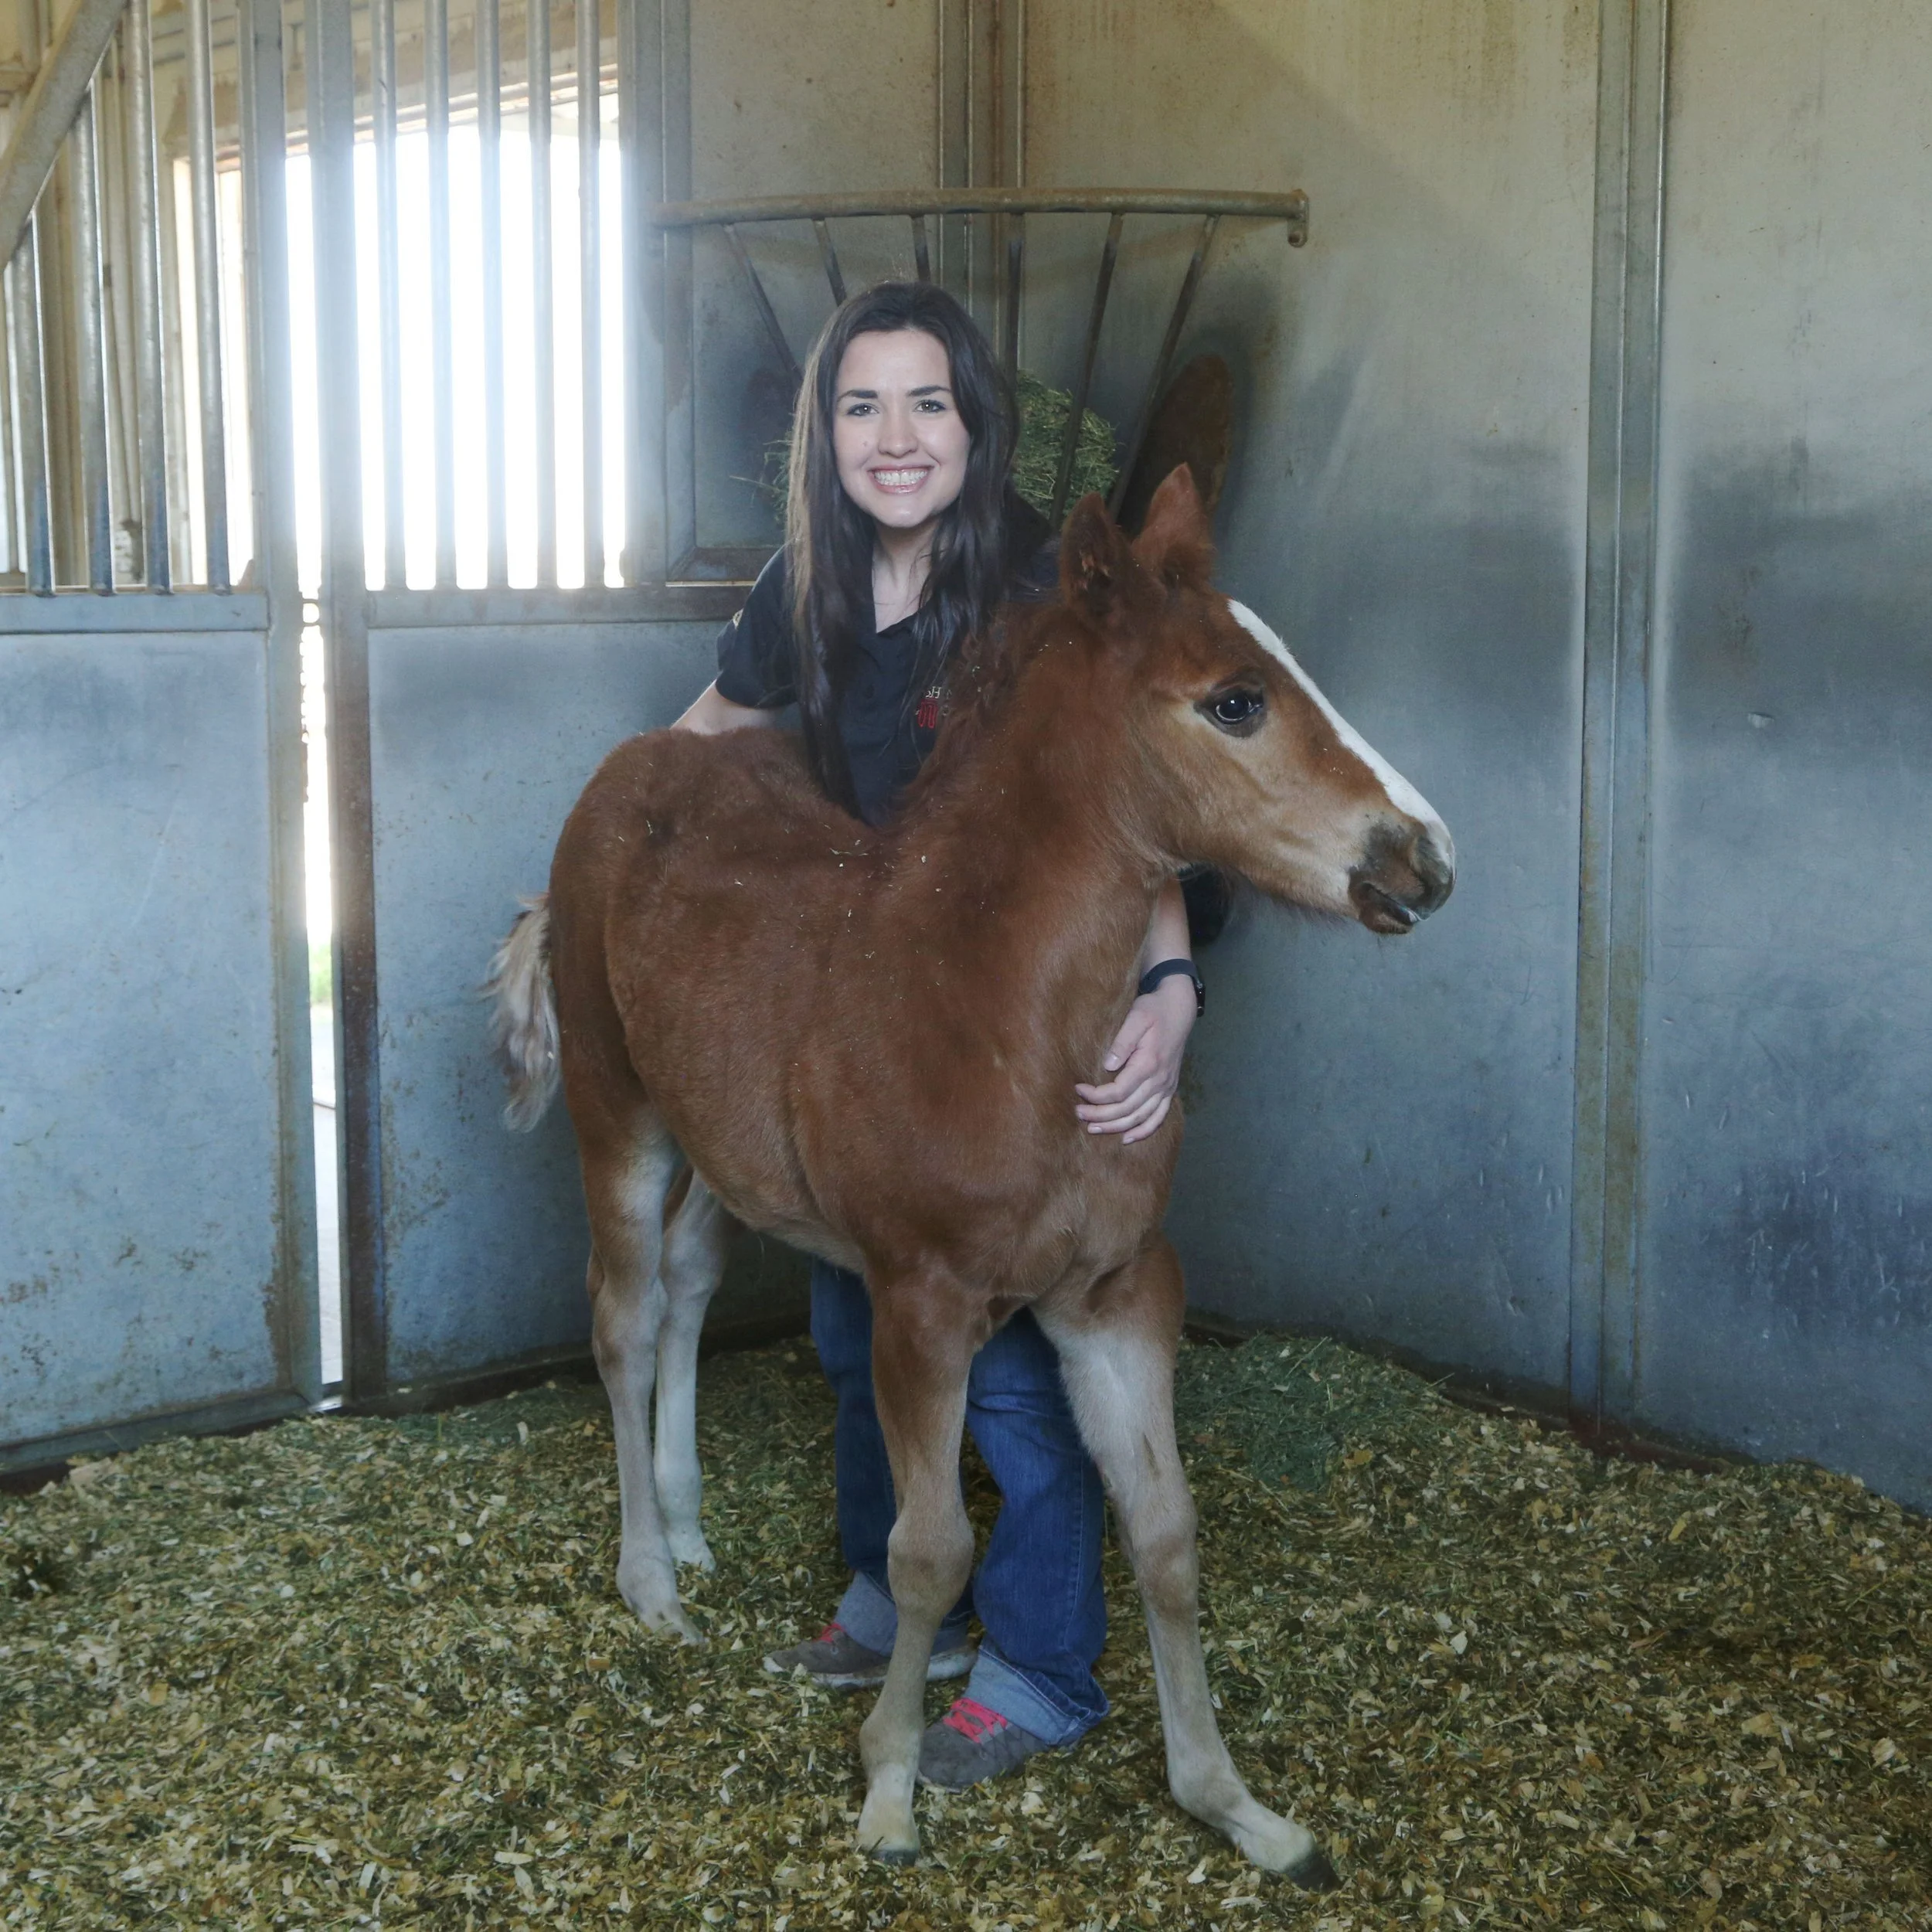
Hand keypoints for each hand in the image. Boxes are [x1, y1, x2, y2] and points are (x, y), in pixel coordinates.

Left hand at [1074, 975, 1196, 1144]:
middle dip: (1100, 1115)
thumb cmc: (1154, 1010)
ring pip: (1141, 1118)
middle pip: (1127, 1109)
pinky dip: (1144, 1131)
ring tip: (1093, 1128)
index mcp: (1149, 1064)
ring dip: (1116, 1127)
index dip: (1096, 1096)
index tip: (1078, 1089)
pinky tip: (1127, 1138)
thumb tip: (1108, 1065)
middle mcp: (1160, 1081)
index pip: (1119, 1092)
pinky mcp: (1169, 1089)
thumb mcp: (1136, 1018)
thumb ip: (1122, 1042)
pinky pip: (1159, 1117)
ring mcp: (1167, 1087)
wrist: (1179, 1009)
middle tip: (1078, 1113)